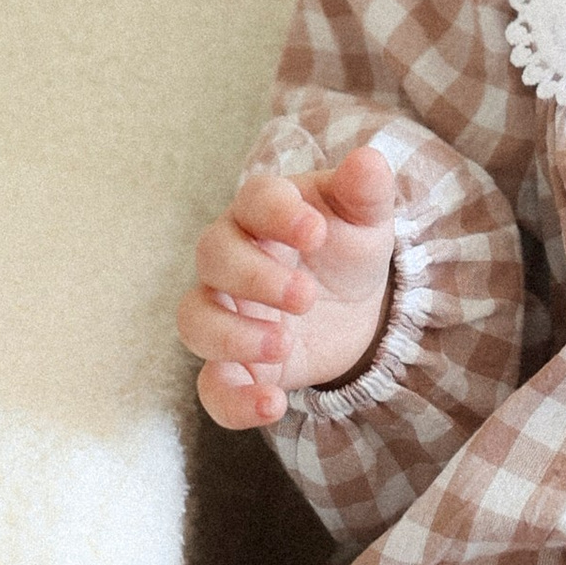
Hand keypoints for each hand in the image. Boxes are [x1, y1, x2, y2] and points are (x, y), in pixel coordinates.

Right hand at [178, 144, 397, 429]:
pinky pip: (211, 386)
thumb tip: (370, 161)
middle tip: (307, 296)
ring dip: (233, 335)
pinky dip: (232, 400)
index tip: (317, 232)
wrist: (355, 306)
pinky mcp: (234, 364)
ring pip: (195, 319)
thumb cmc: (347, 247)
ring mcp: (226, 312)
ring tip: (283, 343)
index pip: (253, 199)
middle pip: (212, 257)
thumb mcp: (366, 219)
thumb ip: (366, 191)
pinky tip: (271, 404)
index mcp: (263, 212)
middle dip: (256, 277)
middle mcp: (231, 259)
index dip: (277, 212)